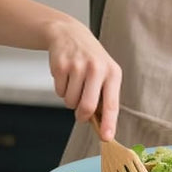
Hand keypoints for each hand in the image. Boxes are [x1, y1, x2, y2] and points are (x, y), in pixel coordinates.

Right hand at [45, 18, 120, 139]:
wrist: (69, 33)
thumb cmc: (91, 59)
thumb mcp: (104, 72)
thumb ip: (105, 97)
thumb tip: (102, 126)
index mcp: (112, 72)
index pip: (111, 103)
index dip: (109, 123)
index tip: (107, 137)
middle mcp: (96, 68)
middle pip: (87, 106)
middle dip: (82, 115)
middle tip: (81, 115)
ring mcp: (77, 66)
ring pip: (70, 101)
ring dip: (70, 99)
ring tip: (75, 84)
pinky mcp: (60, 65)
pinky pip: (59, 91)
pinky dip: (61, 89)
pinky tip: (66, 76)